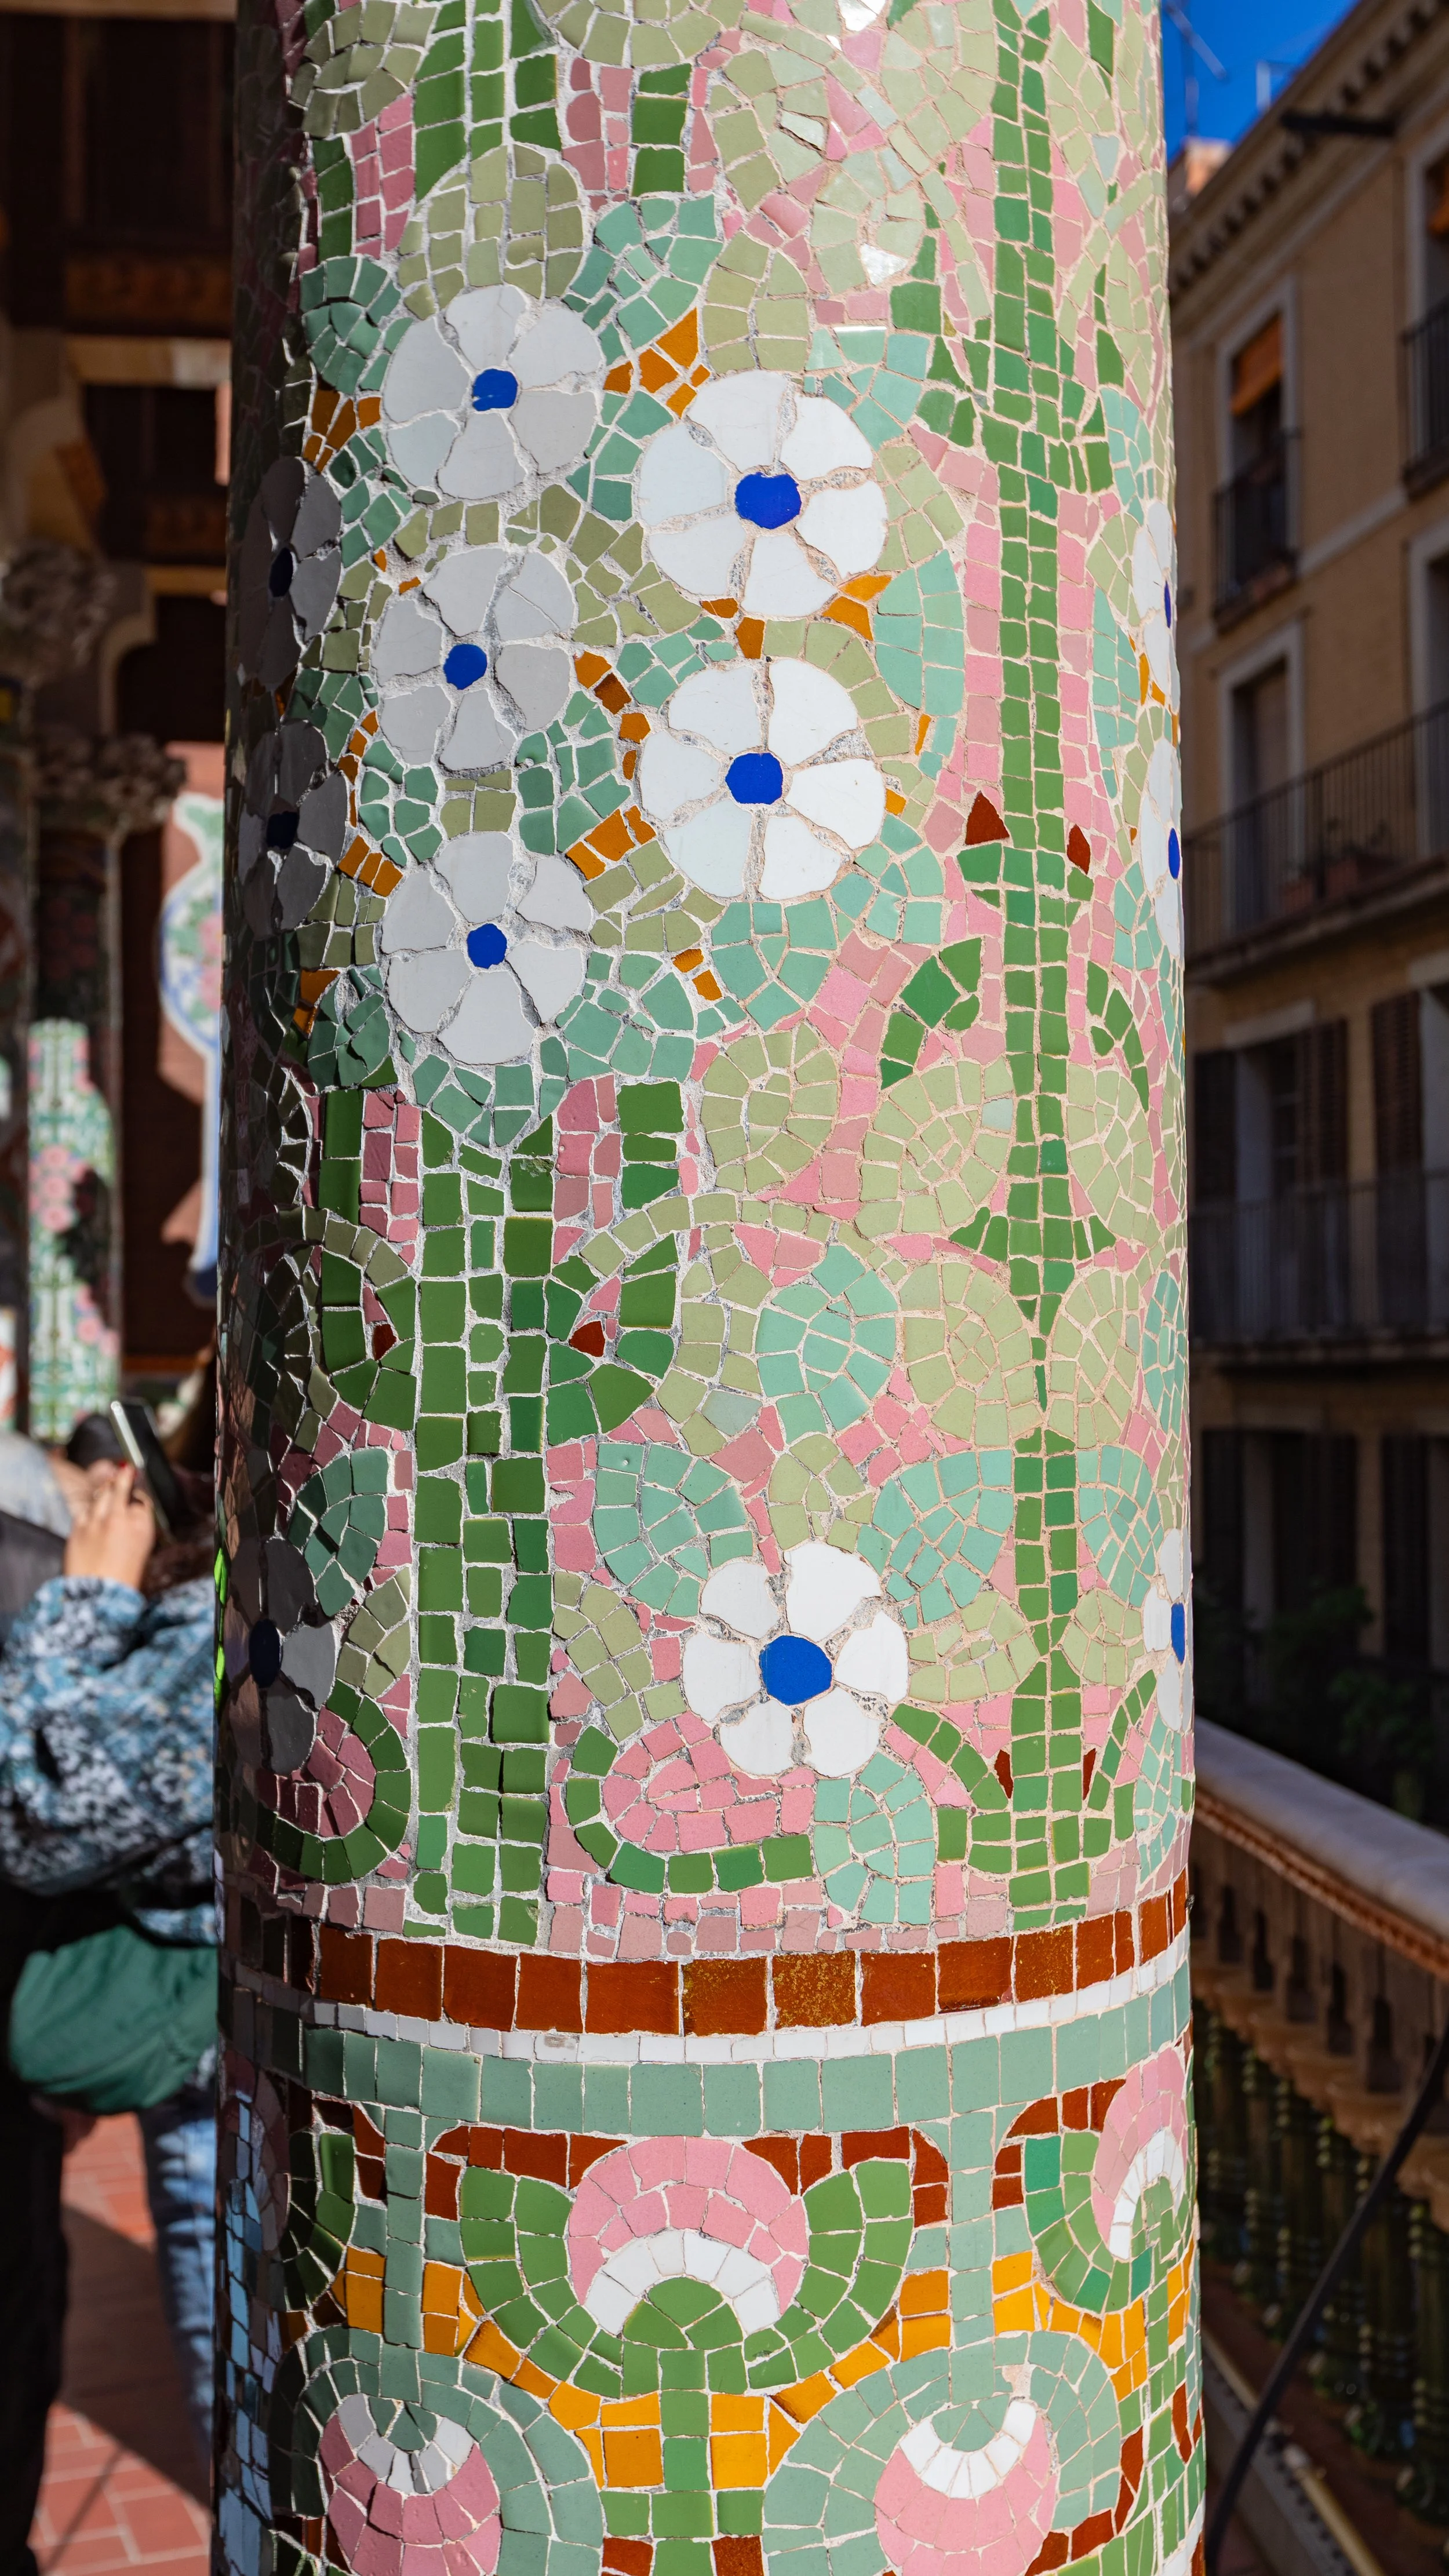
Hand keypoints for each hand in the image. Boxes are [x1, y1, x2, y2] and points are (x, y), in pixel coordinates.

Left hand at [63, 1463, 155, 1590]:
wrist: (99, 1595)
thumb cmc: (125, 1578)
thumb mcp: (143, 1549)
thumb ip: (140, 1524)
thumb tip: (135, 1509)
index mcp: (142, 1525)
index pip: (142, 1499)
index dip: (139, 1494)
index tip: (137, 1489)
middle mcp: (120, 1517)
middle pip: (121, 1487)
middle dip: (123, 1477)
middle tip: (125, 1470)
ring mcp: (97, 1520)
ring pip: (101, 1494)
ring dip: (106, 1488)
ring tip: (109, 1482)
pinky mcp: (78, 1528)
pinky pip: (85, 1509)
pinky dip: (90, 1507)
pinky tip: (93, 1508)